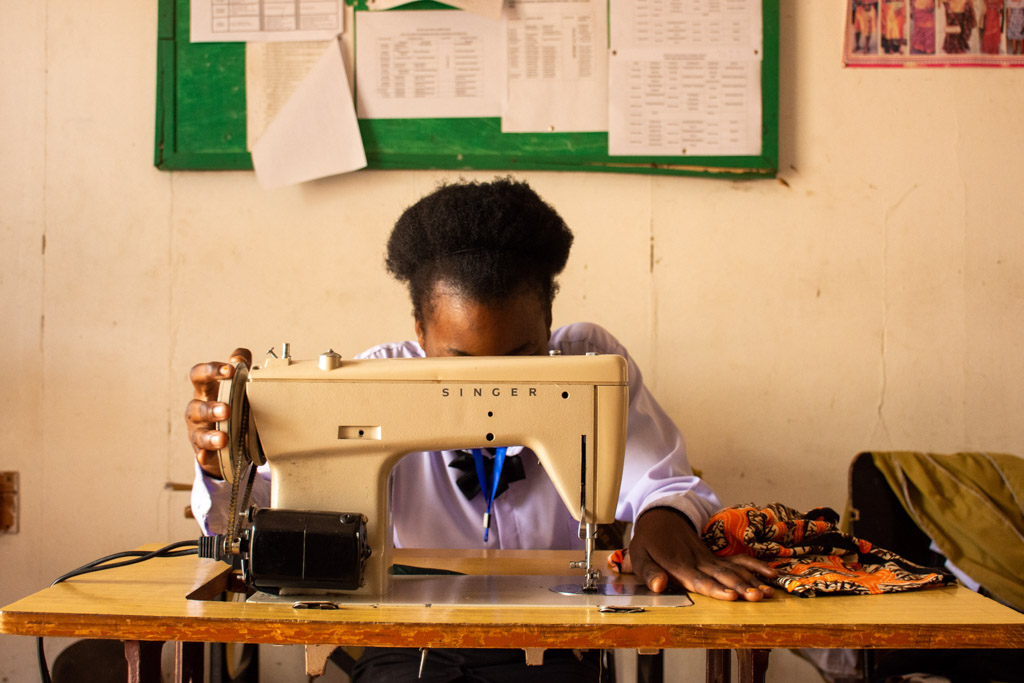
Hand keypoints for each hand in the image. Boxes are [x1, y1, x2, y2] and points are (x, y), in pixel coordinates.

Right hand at [185, 348, 251, 477]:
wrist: (228, 440)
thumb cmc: (231, 407)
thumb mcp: (236, 388)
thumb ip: (239, 370)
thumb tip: (241, 355)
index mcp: (206, 390)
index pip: (200, 375)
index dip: (212, 370)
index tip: (231, 370)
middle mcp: (198, 409)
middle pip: (195, 405)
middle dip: (211, 407)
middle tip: (227, 410)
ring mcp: (198, 431)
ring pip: (198, 432)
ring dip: (210, 435)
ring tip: (223, 438)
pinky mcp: (202, 450)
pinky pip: (200, 453)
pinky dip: (204, 454)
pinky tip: (206, 456)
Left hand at [625, 507, 776, 600]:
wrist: (660, 517)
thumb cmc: (649, 541)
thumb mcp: (639, 556)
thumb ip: (650, 573)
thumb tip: (660, 587)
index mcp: (680, 565)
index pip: (699, 580)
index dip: (715, 589)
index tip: (730, 596)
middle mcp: (699, 562)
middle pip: (723, 576)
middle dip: (741, 587)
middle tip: (758, 597)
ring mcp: (709, 558)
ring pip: (734, 569)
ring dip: (752, 581)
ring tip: (769, 592)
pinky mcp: (715, 557)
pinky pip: (738, 561)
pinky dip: (754, 567)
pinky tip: (770, 575)